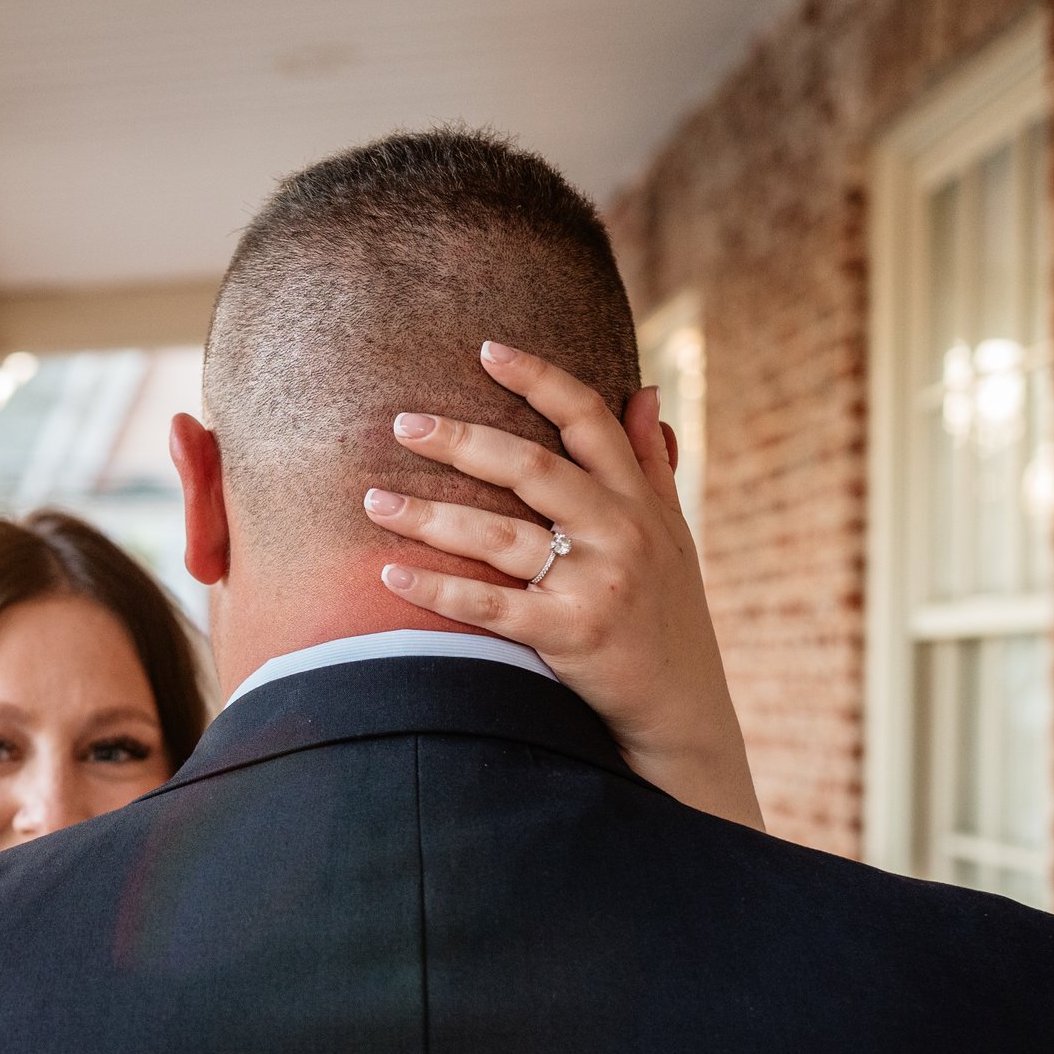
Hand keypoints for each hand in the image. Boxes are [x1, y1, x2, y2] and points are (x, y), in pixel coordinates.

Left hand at [364, 339, 762, 831]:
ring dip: (430, 516)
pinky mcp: (569, 635)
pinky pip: (490, 606)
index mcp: (637, 500)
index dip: (540, 379)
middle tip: (402, 423)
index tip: (487, 349)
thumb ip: (649, 462)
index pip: (589, 420)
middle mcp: (620, 533)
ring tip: (373, 501)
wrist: (681, 704)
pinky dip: (437, 590)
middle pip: (532, 468)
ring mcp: (595, 584)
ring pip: (500, 536)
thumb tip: (643, 389)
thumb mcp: (671, 531)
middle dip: (463, 441)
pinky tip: (389, 576)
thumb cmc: (666, 610)